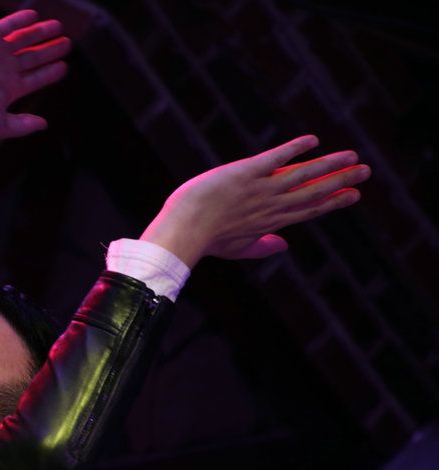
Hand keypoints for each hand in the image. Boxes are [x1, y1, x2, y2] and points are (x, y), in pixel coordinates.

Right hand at [0, 10, 70, 138]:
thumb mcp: (2, 126)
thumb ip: (24, 125)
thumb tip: (44, 125)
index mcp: (9, 89)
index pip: (35, 78)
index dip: (50, 72)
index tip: (64, 67)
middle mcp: (4, 69)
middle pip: (33, 57)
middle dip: (51, 50)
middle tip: (68, 44)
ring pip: (24, 39)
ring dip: (40, 32)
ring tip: (59, 27)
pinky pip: (7, 25)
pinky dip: (21, 20)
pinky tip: (35, 16)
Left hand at [140, 136, 371, 268]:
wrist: (184, 230)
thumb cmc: (205, 240)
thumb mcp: (236, 248)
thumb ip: (261, 247)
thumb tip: (283, 246)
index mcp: (270, 222)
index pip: (307, 210)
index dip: (332, 202)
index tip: (353, 195)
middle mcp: (271, 205)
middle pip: (313, 192)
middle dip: (341, 182)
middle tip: (365, 171)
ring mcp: (260, 189)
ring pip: (302, 175)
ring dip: (329, 165)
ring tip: (352, 156)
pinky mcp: (246, 173)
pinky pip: (275, 158)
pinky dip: (294, 149)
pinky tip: (313, 140)